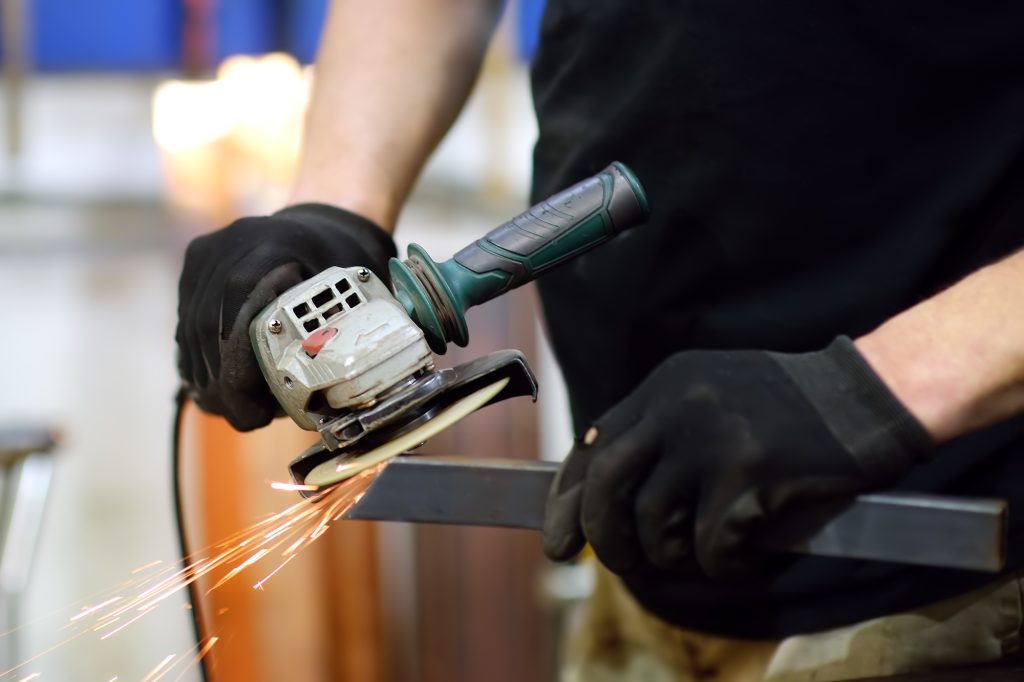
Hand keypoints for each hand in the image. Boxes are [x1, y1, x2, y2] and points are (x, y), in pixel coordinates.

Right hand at [176, 203, 395, 430]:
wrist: (325, 222)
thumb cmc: (346, 265)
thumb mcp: (353, 297)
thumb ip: (333, 341)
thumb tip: (311, 406)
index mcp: (273, 247)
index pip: (237, 319)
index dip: (238, 374)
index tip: (254, 413)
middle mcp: (232, 243)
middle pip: (208, 327)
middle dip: (222, 385)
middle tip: (245, 418)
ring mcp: (208, 252)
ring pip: (191, 327)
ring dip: (207, 376)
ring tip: (230, 409)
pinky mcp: (196, 262)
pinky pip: (187, 318)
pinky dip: (199, 358)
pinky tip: (212, 387)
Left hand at [542, 337, 932, 579]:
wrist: (865, 396)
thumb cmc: (788, 408)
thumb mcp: (708, 395)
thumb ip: (657, 432)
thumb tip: (600, 494)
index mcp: (663, 386)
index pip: (591, 447)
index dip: (567, 501)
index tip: (559, 539)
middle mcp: (677, 406)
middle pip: (607, 488)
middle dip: (605, 538)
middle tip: (620, 565)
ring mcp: (712, 438)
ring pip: (653, 525)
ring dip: (669, 557)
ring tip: (697, 555)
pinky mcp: (749, 473)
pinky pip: (709, 545)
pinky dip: (721, 566)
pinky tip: (743, 557)